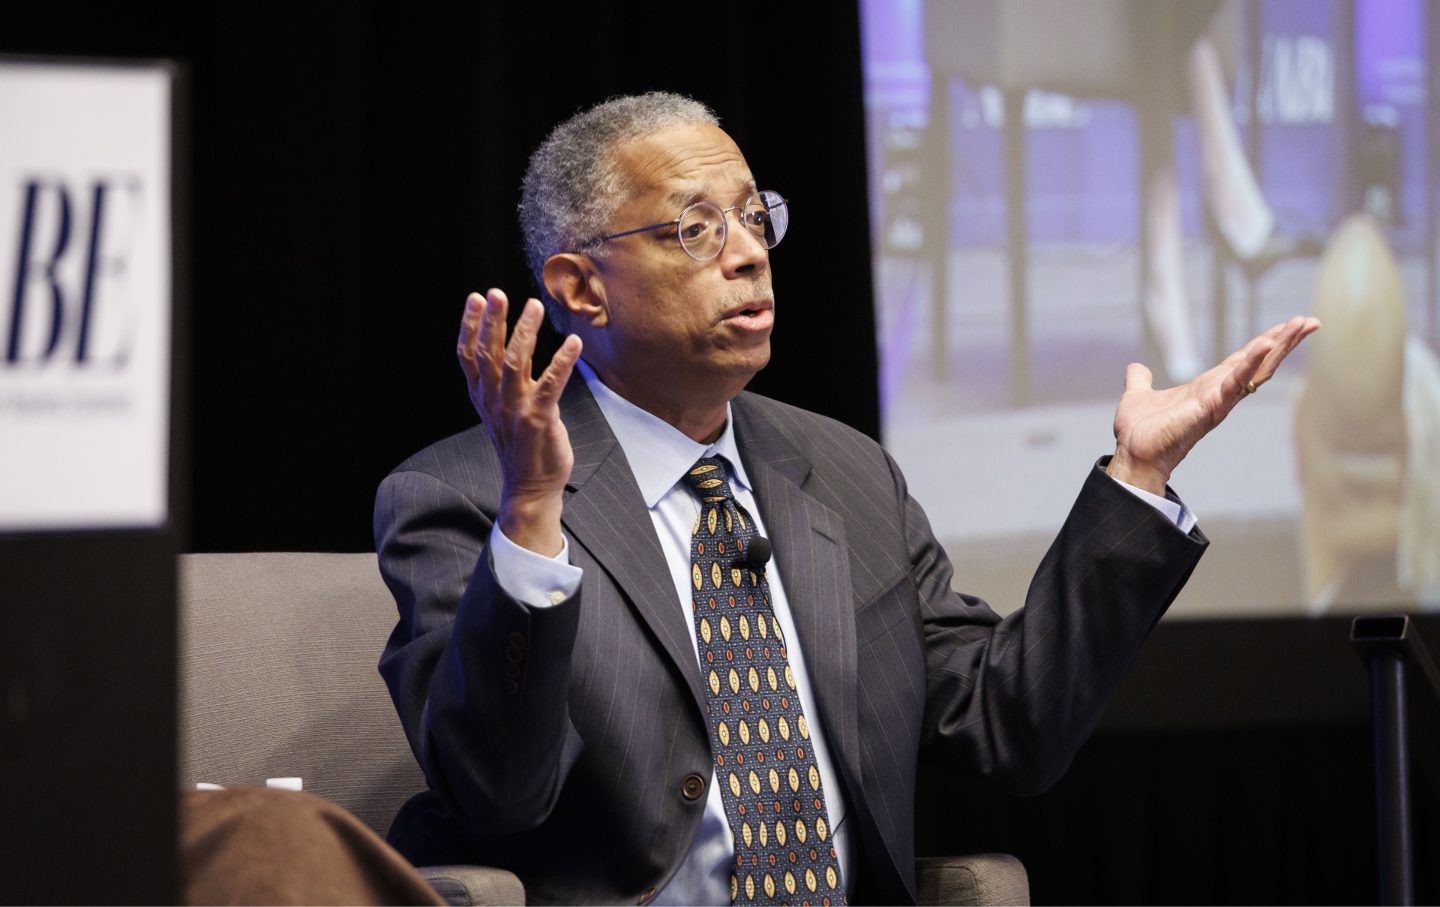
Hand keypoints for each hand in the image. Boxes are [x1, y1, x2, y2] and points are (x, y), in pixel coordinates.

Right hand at [457, 289, 582, 555]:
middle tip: (496, 293)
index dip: (470, 325)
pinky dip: (562, 361)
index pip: (468, 355)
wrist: (529, 486)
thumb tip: (514, 341)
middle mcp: (494, 400)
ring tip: (533, 306)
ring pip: (514, 364)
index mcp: (482, 396)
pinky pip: (551, 384)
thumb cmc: (520, 443)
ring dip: (524, 333)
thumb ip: (507, 377)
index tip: (475, 298)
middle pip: (488, 354)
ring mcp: (515, 410)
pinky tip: (574, 343)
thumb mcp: (504, 407)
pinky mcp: (539, 419)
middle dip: (492, 321)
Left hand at [1106, 315, 1320, 494]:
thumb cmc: (1140, 433)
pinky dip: (1251, 362)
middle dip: (1286, 342)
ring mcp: (1218, 401)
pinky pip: (1234, 382)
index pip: (1243, 360)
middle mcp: (1220, 394)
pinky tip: (1266, 344)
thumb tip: (1136, 368)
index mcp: (1208, 387)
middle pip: (1260, 363)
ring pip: (1257, 370)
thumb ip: (1140, 380)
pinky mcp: (1209, 408)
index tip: (1289, 325)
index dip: (1265, 342)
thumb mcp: (1139, 396)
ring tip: (1300, 325)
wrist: (1132, 454)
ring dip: (1279, 347)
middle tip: (1310, 321)